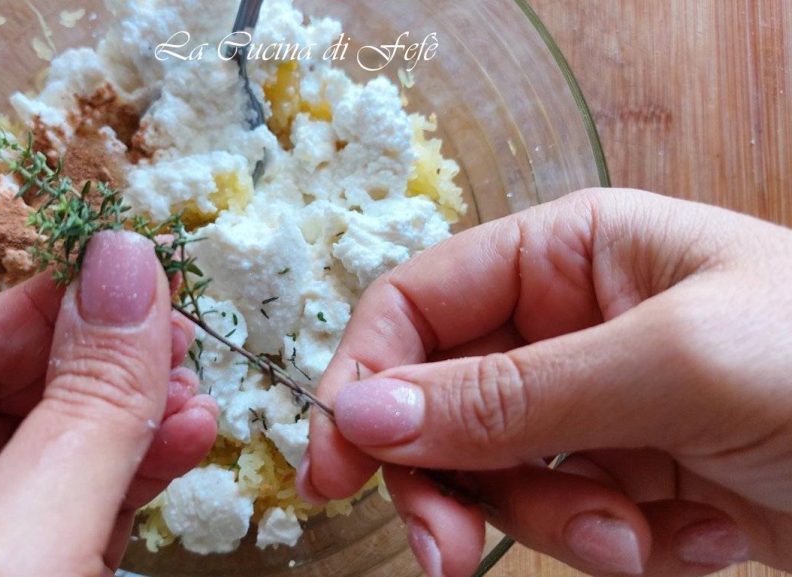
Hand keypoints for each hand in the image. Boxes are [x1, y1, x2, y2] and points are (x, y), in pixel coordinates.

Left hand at [0, 230, 217, 576]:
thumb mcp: (15, 547)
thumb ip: (76, 413)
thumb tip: (126, 268)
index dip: (44, 306)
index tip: (128, 266)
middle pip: (14, 401)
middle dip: (106, 362)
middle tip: (176, 329)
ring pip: (66, 453)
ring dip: (142, 412)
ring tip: (196, 385)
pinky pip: (95, 505)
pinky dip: (147, 467)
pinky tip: (190, 434)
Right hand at [299, 189, 791, 576]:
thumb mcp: (670, 365)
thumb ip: (510, 394)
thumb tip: (364, 414)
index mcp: (570, 253)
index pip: (418, 307)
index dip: (365, 381)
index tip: (335, 467)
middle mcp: (571, 324)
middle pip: (444, 405)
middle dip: (452, 485)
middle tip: (444, 557)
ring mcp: (600, 408)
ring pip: (503, 479)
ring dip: (560, 528)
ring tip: (642, 544)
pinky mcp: (634, 480)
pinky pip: (573, 524)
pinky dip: (626, 550)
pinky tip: (701, 542)